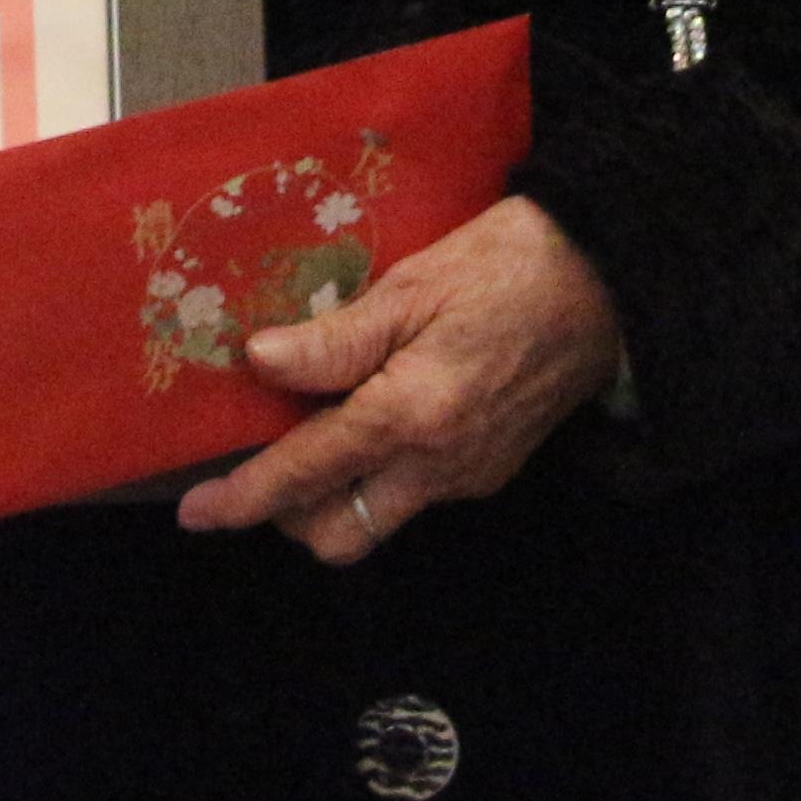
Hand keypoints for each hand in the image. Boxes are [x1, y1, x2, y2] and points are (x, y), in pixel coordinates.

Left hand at [175, 196, 624, 566]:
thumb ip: (333, 339)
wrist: (605, 278)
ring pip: (377, 521)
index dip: (243, 498)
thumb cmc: (504, 266)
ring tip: (307, 437)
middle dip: (286, 517)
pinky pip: (416, 495)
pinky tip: (367, 421)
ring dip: (332, 500)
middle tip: (256, 466)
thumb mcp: (409, 288)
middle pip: (338, 534)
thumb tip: (260, 363)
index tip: (195, 513)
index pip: (305, 474)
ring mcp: (470, 474)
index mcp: (409, 416)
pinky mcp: (493, 468)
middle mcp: (438, 464)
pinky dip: (377, 477)